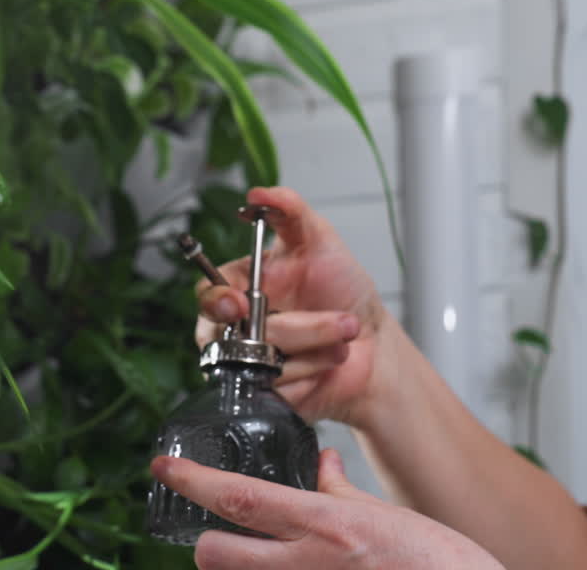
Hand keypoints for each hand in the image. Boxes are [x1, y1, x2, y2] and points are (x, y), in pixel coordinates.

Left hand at [150, 449, 504, 569]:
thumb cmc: (438, 565)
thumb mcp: (387, 515)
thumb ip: (342, 491)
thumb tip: (322, 465)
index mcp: (326, 526)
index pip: (239, 497)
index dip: (193, 480)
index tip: (165, 466)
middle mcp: (307, 567)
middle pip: (214, 556)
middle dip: (209, 545)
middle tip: (220, 535)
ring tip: (264, 558)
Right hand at [195, 186, 396, 424]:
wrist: (376, 345)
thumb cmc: (346, 293)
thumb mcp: (321, 239)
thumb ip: (289, 210)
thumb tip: (257, 194)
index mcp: (245, 286)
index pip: (210, 294)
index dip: (218, 300)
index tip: (239, 303)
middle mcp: (242, 325)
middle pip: (234, 332)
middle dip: (296, 327)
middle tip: (336, 322)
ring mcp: (252, 361)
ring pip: (261, 359)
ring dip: (315, 344)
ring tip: (343, 335)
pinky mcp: (267, 392)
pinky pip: (275, 385)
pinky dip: (313, 369)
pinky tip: (330, 361)